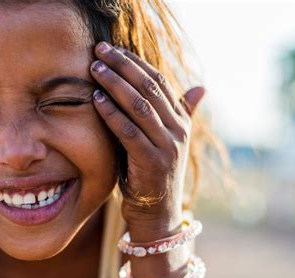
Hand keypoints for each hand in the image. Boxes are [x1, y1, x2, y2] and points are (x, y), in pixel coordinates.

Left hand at [89, 42, 204, 228]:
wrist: (157, 212)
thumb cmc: (152, 171)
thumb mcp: (165, 140)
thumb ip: (178, 113)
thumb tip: (199, 87)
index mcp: (181, 121)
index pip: (159, 82)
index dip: (135, 62)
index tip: (113, 49)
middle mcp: (178, 130)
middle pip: (149, 88)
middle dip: (123, 66)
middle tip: (100, 51)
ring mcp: (167, 146)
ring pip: (140, 106)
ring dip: (115, 84)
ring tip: (95, 69)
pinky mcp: (152, 162)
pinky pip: (129, 132)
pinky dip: (112, 113)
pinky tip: (96, 99)